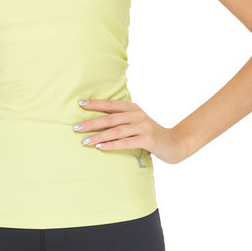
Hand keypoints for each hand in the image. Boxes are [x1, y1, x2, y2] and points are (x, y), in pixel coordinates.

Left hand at [74, 99, 189, 164]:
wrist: (174, 143)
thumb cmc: (150, 133)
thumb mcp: (137, 121)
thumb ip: (122, 119)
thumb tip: (98, 120)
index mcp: (132, 108)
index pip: (111, 104)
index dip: (96, 103)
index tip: (80, 104)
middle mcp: (137, 115)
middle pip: (110, 118)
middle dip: (92, 123)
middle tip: (76, 127)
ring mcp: (143, 127)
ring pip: (116, 131)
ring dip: (99, 136)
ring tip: (85, 141)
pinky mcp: (147, 139)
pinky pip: (126, 142)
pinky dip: (112, 145)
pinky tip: (101, 147)